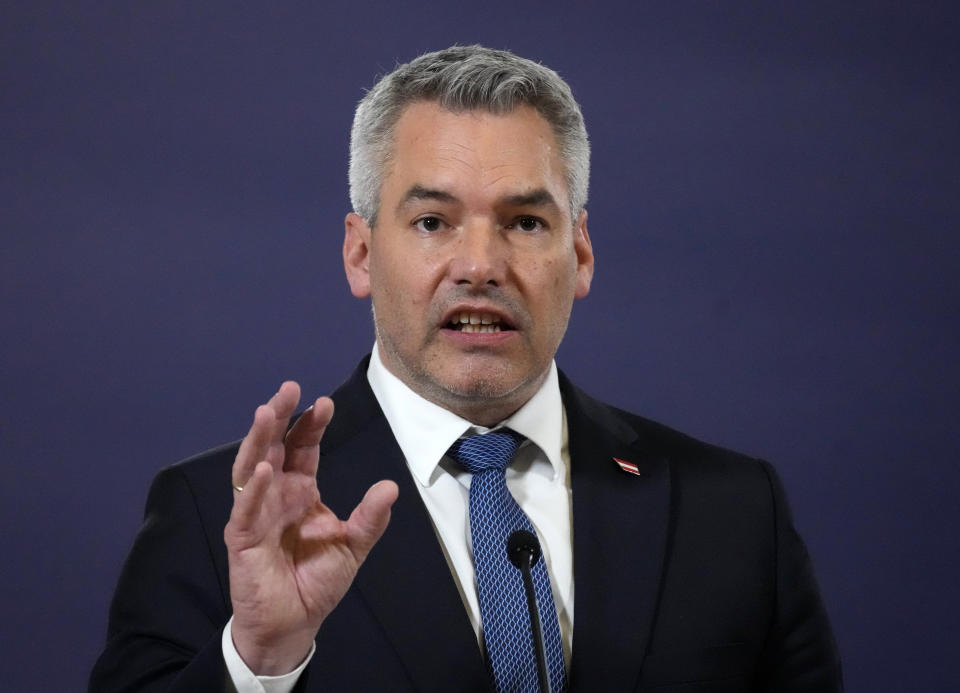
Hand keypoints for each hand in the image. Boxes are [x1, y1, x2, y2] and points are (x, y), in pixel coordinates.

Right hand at [224, 381, 397, 674]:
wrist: (293, 625)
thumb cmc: (316, 583)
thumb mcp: (352, 546)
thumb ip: (370, 518)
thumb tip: (391, 486)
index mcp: (301, 490)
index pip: (303, 448)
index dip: (311, 424)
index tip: (325, 402)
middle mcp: (276, 495)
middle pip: (274, 446)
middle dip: (280, 417)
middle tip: (290, 388)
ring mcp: (256, 514)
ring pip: (252, 467)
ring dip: (259, 440)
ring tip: (267, 412)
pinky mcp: (242, 539)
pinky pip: (246, 509)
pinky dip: (253, 488)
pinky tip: (263, 468)